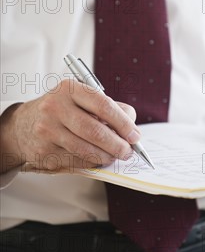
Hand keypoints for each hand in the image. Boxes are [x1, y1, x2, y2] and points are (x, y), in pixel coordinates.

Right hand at [0, 79, 138, 173]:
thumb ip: (107, 107)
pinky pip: (75, 160)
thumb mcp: (79, 98)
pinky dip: (91, 162)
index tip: (135, 135)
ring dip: (106, 156)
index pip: (103, 105)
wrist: (22, 125)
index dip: (123, 122)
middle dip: (117, 144)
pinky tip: (97, 159)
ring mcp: (47, 130)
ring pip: (85, 149)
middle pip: (95, 130)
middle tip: (128, 151)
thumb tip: (131, 124)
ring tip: (115, 156)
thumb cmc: (60, 110)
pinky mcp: (43, 150)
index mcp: (69, 88)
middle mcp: (55, 107)